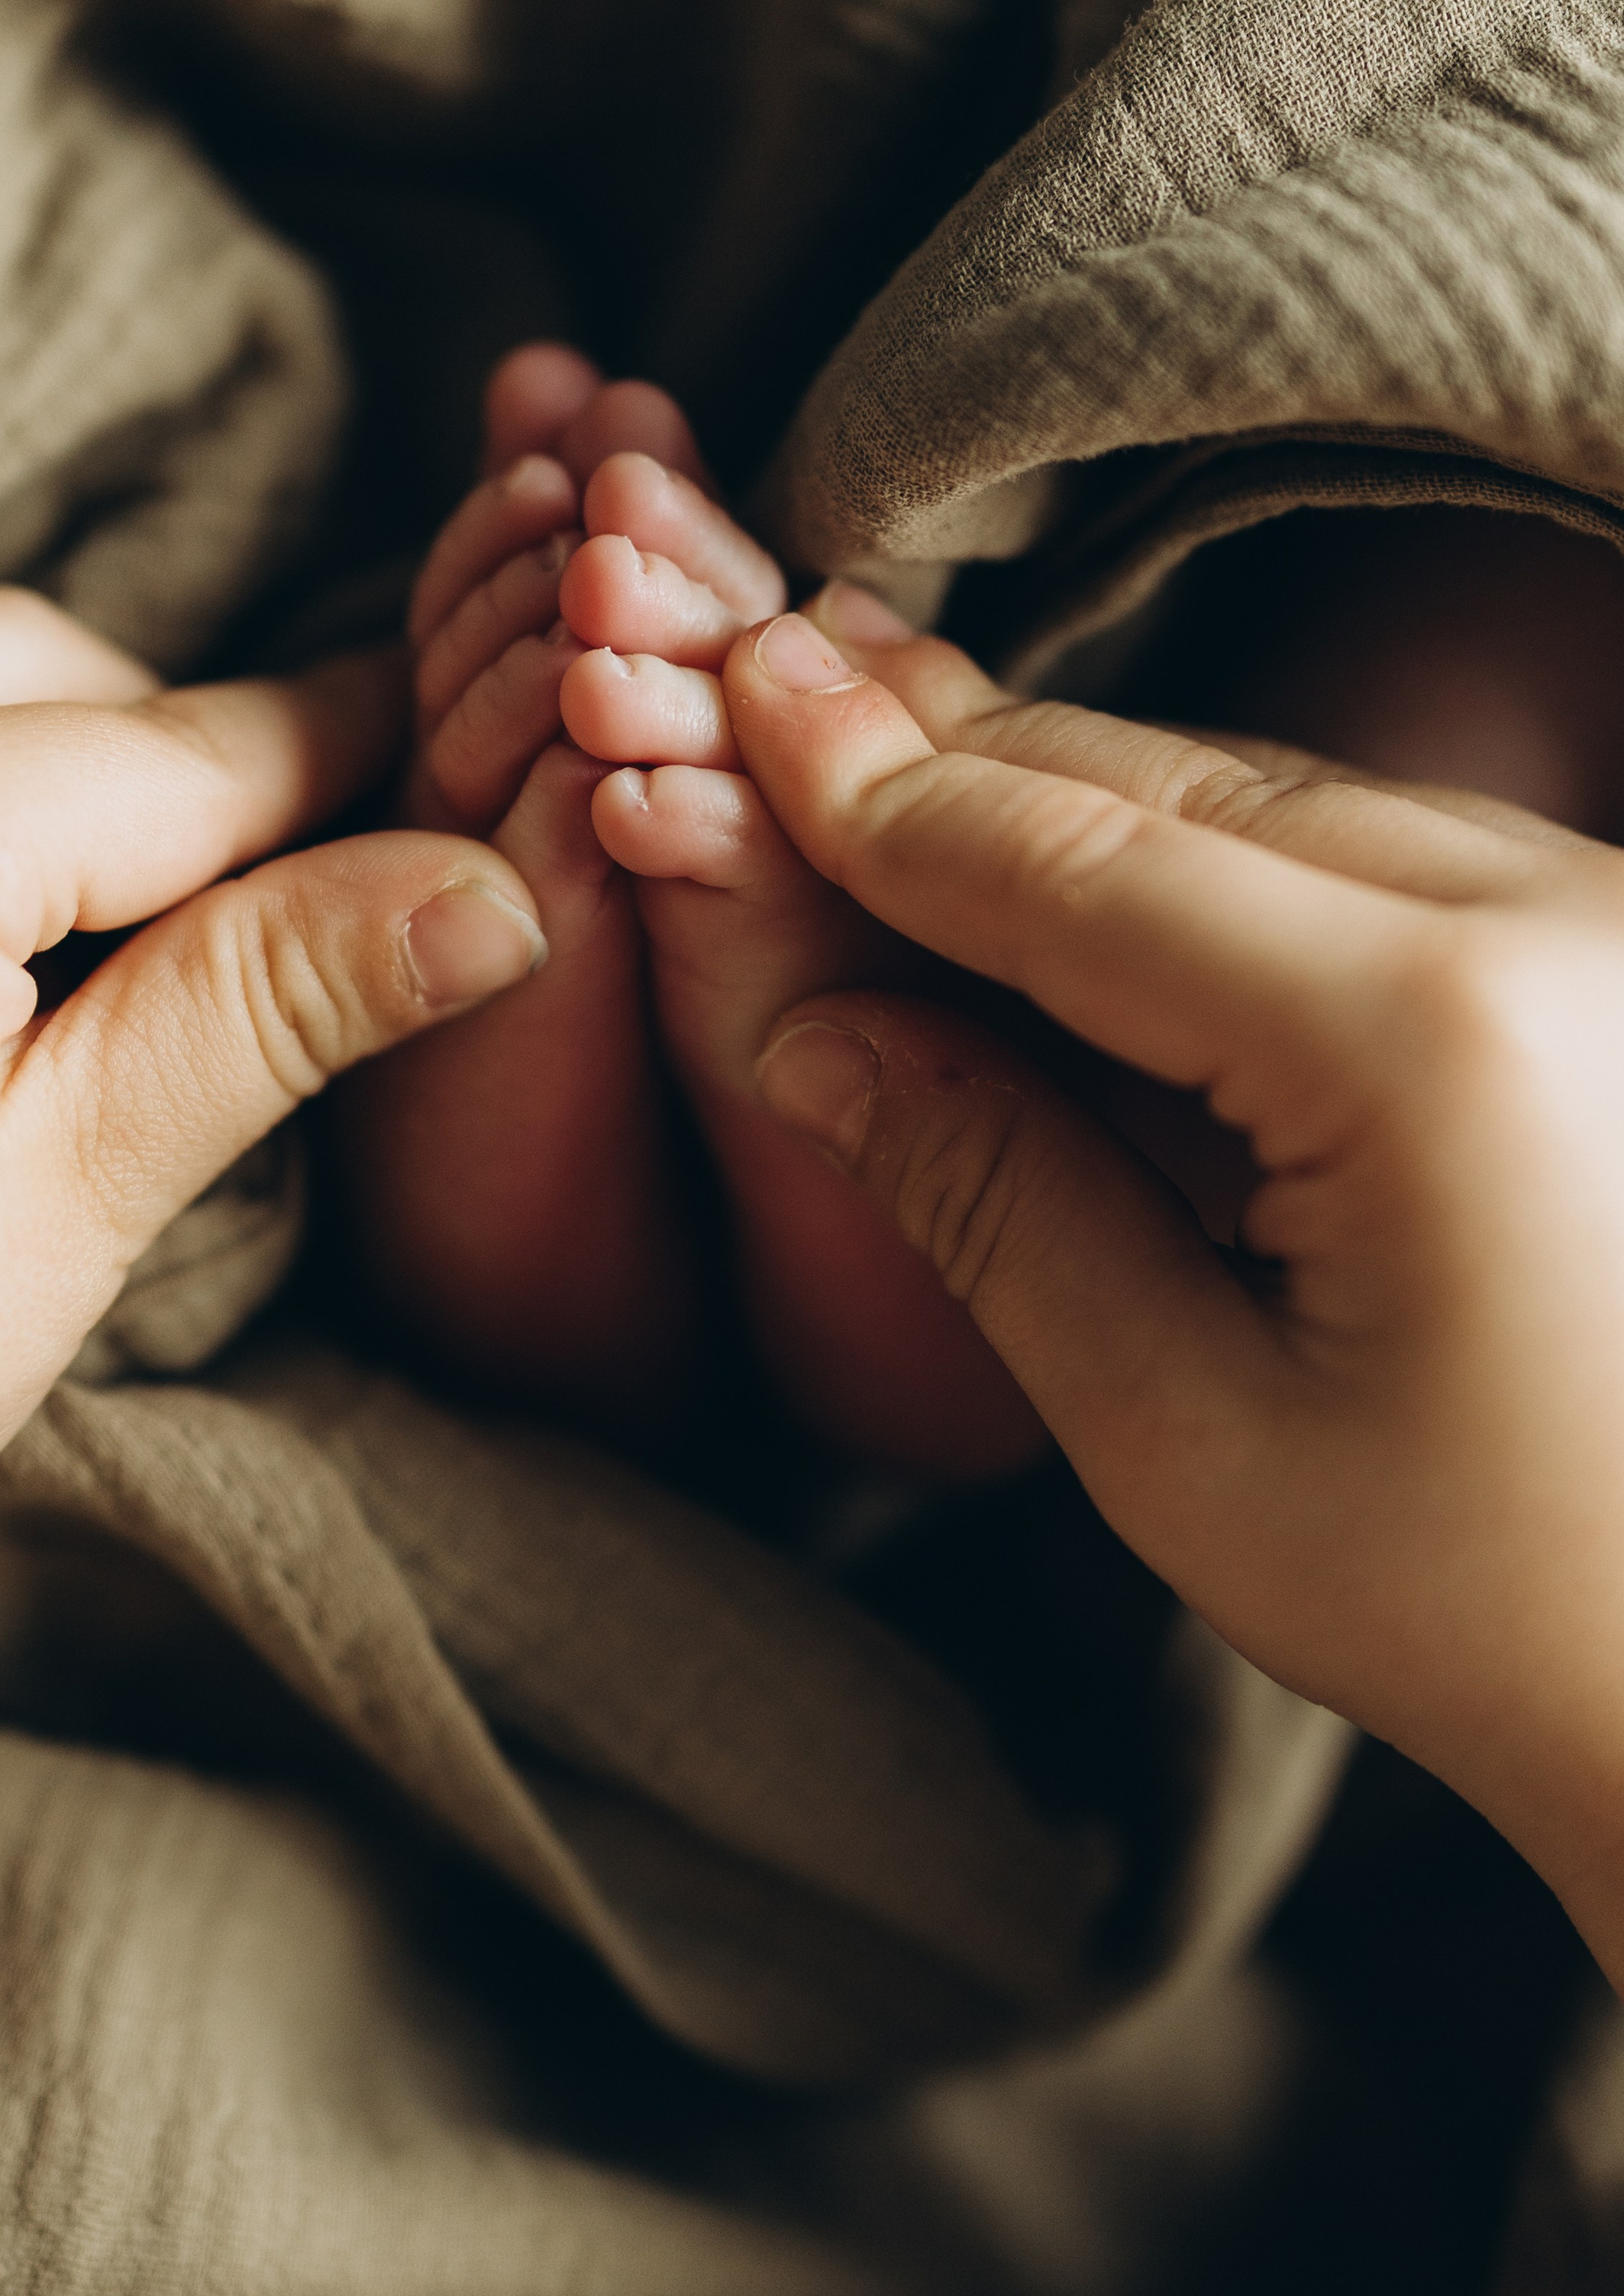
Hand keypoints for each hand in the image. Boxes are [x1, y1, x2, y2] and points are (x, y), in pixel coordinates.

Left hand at [0, 589, 543, 1777]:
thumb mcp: (71, 1188)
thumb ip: (277, 999)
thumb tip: (493, 896)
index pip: (191, 753)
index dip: (349, 774)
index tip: (460, 786)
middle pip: (52, 669)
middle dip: (185, 765)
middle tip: (292, 906)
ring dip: (46, 756)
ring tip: (124, 935)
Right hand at [725, 591, 1623, 1984]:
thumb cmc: (1506, 1615)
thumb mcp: (1195, 1441)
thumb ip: (996, 1203)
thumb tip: (819, 1041)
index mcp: (1431, 1042)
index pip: (1081, 870)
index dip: (892, 795)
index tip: (758, 701)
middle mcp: (1552, 921)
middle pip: (1180, 786)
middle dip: (966, 751)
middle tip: (793, 680)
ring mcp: (1613, 920)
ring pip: (1279, 796)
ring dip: (1083, 794)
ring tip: (905, 762)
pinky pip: (1375, 852)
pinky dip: (1210, 852)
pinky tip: (1087, 870)